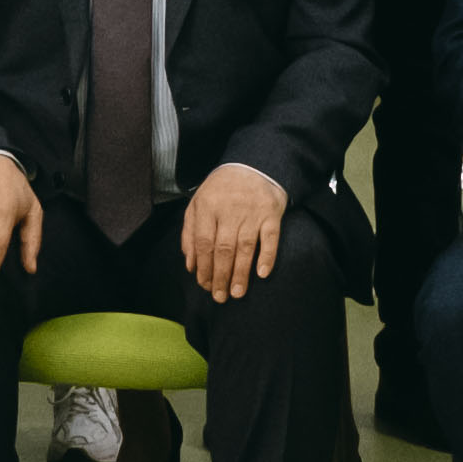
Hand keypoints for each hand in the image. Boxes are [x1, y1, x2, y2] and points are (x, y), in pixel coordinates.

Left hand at [183, 162, 286, 300]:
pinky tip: (262, 274)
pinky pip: (271, 238)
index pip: (204, 242)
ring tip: (237, 293)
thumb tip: (190, 265)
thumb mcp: (198, 203)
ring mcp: (252, 211)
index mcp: (208, 206)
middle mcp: (230, 209)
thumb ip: (190, 232)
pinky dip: (267, 256)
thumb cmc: (222, 189)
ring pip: (245, 247)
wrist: (254, 164)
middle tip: (220, 297)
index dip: (204, 267)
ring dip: (241, 273)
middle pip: (223, 248)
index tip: (204, 285)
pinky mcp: (271, 213)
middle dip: (220, 276)